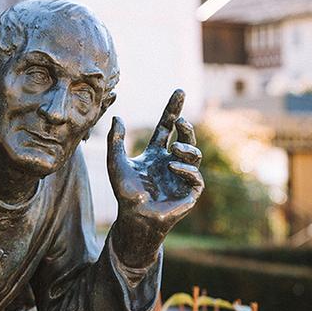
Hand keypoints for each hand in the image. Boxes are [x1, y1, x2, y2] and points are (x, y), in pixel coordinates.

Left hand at [106, 89, 203, 258]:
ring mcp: (182, 177)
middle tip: (181, 120)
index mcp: (156, 154)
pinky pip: (196, 177)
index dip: (173, 109)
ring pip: (195, 155)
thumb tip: (117, 117)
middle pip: (186, 138)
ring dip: (186, 149)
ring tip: (173, 150)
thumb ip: (115, 141)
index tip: (180, 91)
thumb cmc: (125, 193)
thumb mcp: (116, 163)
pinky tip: (173, 167)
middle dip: (186, 127)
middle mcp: (171, 162)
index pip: (167, 127)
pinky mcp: (189, 193)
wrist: (133, 218)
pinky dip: (186, 169)